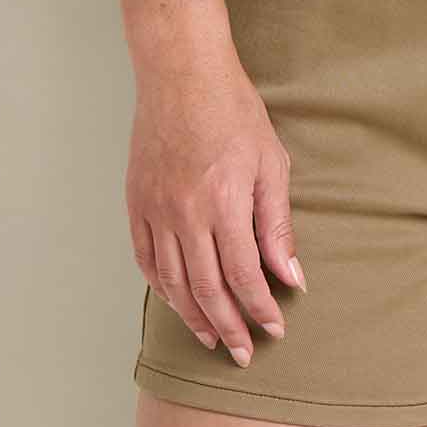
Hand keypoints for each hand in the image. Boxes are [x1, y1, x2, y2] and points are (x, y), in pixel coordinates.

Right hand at [126, 50, 306, 364]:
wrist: (181, 74)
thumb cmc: (232, 110)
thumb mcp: (270, 161)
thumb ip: (277, 223)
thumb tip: (290, 274)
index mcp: (224, 203)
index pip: (243, 276)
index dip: (260, 309)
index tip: (275, 328)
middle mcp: (186, 214)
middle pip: (207, 290)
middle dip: (228, 327)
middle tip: (244, 352)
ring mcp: (156, 210)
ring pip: (173, 282)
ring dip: (194, 316)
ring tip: (211, 338)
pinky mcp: (137, 203)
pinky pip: (146, 259)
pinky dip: (162, 287)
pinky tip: (177, 300)